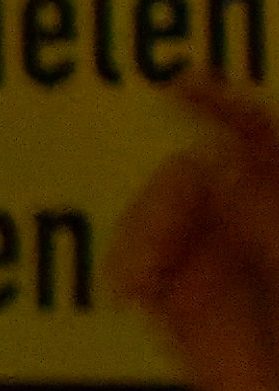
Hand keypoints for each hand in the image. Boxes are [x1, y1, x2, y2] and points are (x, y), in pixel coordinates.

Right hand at [112, 72, 278, 390]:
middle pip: (191, 171)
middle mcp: (252, 224)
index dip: (220, 103)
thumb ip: (258, 215)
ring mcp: (217, 265)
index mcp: (277, 201)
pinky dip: (126, 266)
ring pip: (156, 216)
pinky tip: (131, 285)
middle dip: (166, 194)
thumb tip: (211, 166)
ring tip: (140, 276)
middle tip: (159, 234)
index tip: (178, 83)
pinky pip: (138, 266)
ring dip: (141, 234)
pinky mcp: (181, 306)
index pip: (255, 135)